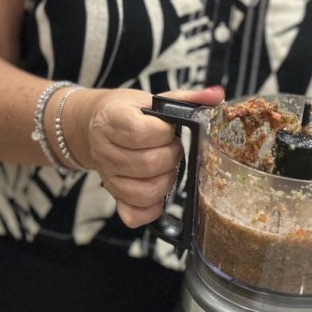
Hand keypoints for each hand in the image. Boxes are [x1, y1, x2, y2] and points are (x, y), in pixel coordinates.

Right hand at [73, 86, 224, 227]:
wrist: (95, 126)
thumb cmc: (126, 113)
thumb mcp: (151, 99)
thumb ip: (185, 99)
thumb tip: (216, 96)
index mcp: (112, 120)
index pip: (139, 133)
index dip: (162, 133)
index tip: (167, 129)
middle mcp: (105, 150)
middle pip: (147, 164)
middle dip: (170, 157)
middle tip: (172, 148)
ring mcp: (109, 177)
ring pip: (143, 192)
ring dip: (165, 181)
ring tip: (166, 167)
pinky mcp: (114, 196)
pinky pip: (133, 215)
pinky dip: (151, 210)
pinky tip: (158, 194)